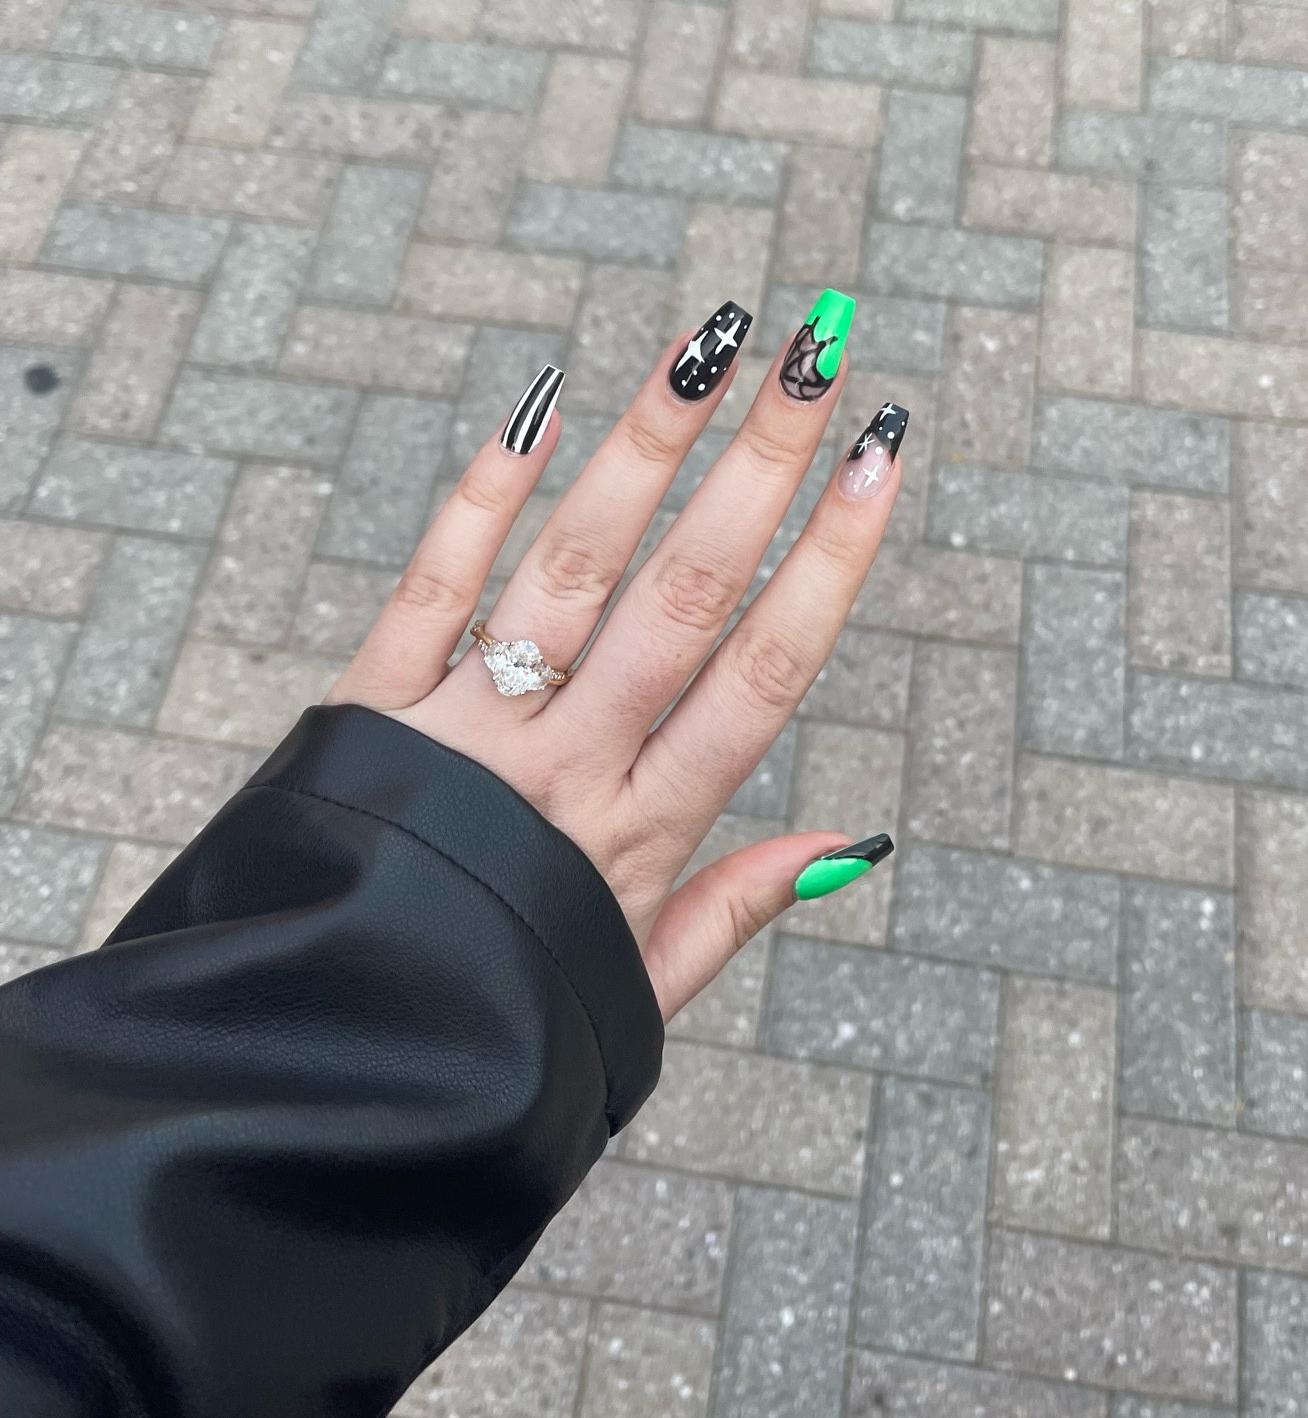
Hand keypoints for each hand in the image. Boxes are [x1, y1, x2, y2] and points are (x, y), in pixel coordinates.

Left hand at [324, 293, 906, 1020]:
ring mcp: (464, 731)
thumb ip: (736, 908)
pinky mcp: (368, 709)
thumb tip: (852, 843)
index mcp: (641, 836)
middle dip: (762, 467)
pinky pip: (431, 588)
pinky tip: (532, 407)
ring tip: (704, 345)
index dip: (831, 559)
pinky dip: (479, 498)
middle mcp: (563, 769)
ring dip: (643, 451)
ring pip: (570, 569)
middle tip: (821, 356)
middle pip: (685, 595)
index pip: (764, 671)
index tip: (884, 461)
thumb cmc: (492, 1027)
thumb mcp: (635, 992)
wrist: (312, 1072)